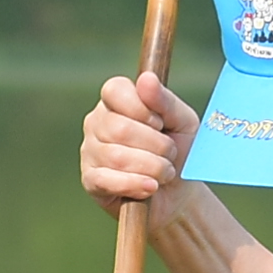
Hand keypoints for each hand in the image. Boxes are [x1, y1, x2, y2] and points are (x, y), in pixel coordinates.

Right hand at [80, 72, 196, 215]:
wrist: (179, 193)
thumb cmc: (179, 151)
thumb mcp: (182, 122)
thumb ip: (165, 101)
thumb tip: (146, 79)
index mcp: (116, 101)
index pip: (115, 91)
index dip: (142, 108)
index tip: (160, 123)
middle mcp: (97, 122)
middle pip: (120, 128)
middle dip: (156, 145)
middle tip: (170, 153)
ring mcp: (90, 151)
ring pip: (117, 156)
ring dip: (152, 167)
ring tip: (165, 172)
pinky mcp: (90, 180)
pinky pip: (108, 180)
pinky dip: (136, 184)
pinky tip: (151, 187)